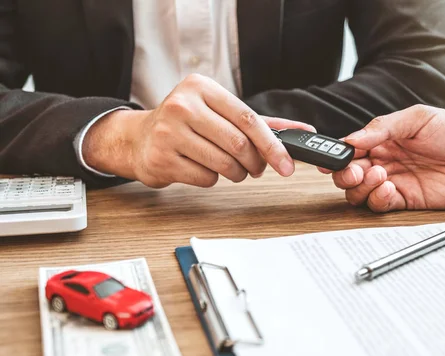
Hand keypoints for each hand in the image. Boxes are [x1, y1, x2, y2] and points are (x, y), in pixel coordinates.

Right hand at [82, 74, 313, 187]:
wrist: (139, 139)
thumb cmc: (188, 124)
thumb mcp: (221, 113)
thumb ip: (263, 122)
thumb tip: (305, 131)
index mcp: (201, 87)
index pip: (248, 119)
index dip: (272, 145)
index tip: (287, 164)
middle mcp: (183, 105)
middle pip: (238, 144)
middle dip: (255, 163)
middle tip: (256, 168)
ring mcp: (168, 132)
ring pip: (224, 164)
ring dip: (236, 174)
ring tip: (231, 169)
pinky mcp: (161, 158)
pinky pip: (205, 178)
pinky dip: (213, 179)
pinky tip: (202, 168)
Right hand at [320, 105, 444, 211]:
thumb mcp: (418, 118)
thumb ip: (382, 128)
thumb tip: (350, 139)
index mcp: (382, 140)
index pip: (349, 150)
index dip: (337, 156)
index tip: (333, 158)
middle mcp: (383, 162)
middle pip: (348, 175)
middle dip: (346, 175)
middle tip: (359, 170)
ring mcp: (394, 182)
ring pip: (359, 193)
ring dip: (361, 187)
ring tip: (380, 175)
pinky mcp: (407, 201)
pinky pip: (381, 206)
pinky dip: (378, 200)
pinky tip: (390, 188)